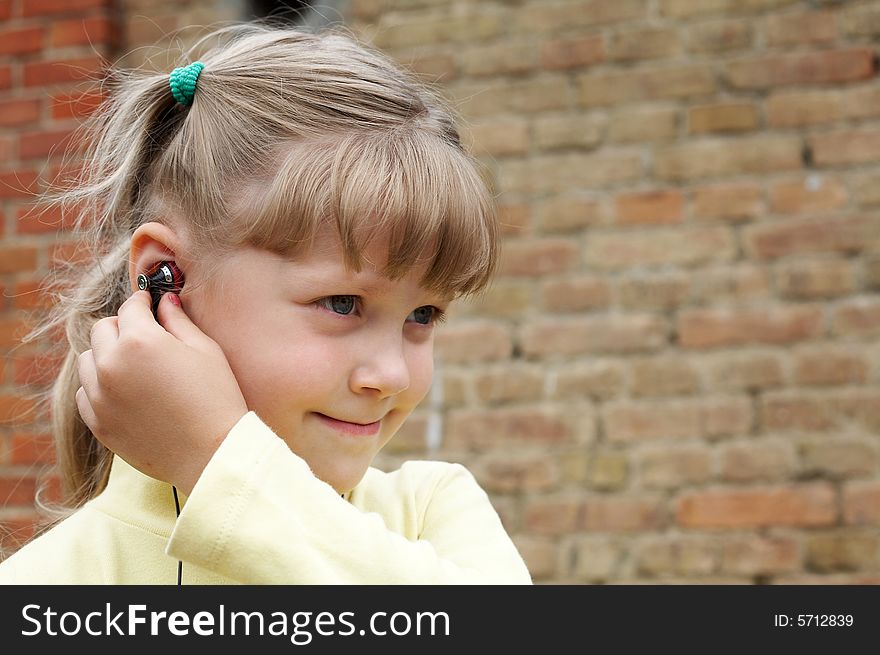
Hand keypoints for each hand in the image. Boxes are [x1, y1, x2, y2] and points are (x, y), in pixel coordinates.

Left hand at [76, 290, 248, 494]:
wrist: (212, 453)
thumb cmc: (216, 398)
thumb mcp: (205, 350)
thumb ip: (179, 321)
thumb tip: (165, 302)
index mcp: (139, 341)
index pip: (130, 307)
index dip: (142, 301)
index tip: (149, 302)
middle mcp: (111, 365)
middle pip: (102, 330)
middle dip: (122, 325)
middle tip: (144, 333)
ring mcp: (99, 396)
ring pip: (87, 360)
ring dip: (106, 355)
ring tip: (133, 364)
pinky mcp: (98, 423)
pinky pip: (86, 392)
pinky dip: (99, 386)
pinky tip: (125, 391)